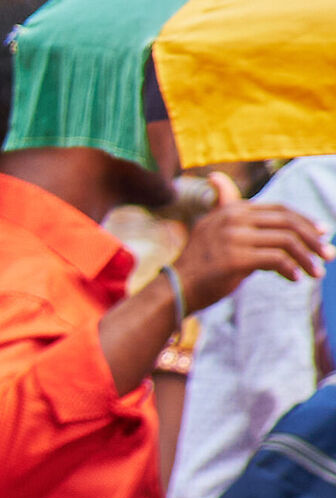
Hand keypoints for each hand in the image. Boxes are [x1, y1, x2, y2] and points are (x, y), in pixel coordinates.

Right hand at [173, 172, 329, 311]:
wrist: (176, 288)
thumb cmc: (202, 266)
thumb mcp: (220, 236)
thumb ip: (246, 225)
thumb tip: (289, 231)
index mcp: (231, 209)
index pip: (280, 209)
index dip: (305, 221)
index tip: (323, 234)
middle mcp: (232, 218)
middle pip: (287, 222)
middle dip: (313, 239)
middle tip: (328, 255)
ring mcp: (233, 237)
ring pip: (286, 241)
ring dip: (307, 257)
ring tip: (317, 272)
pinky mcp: (235, 258)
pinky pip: (276, 260)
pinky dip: (291, 270)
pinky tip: (296, 279)